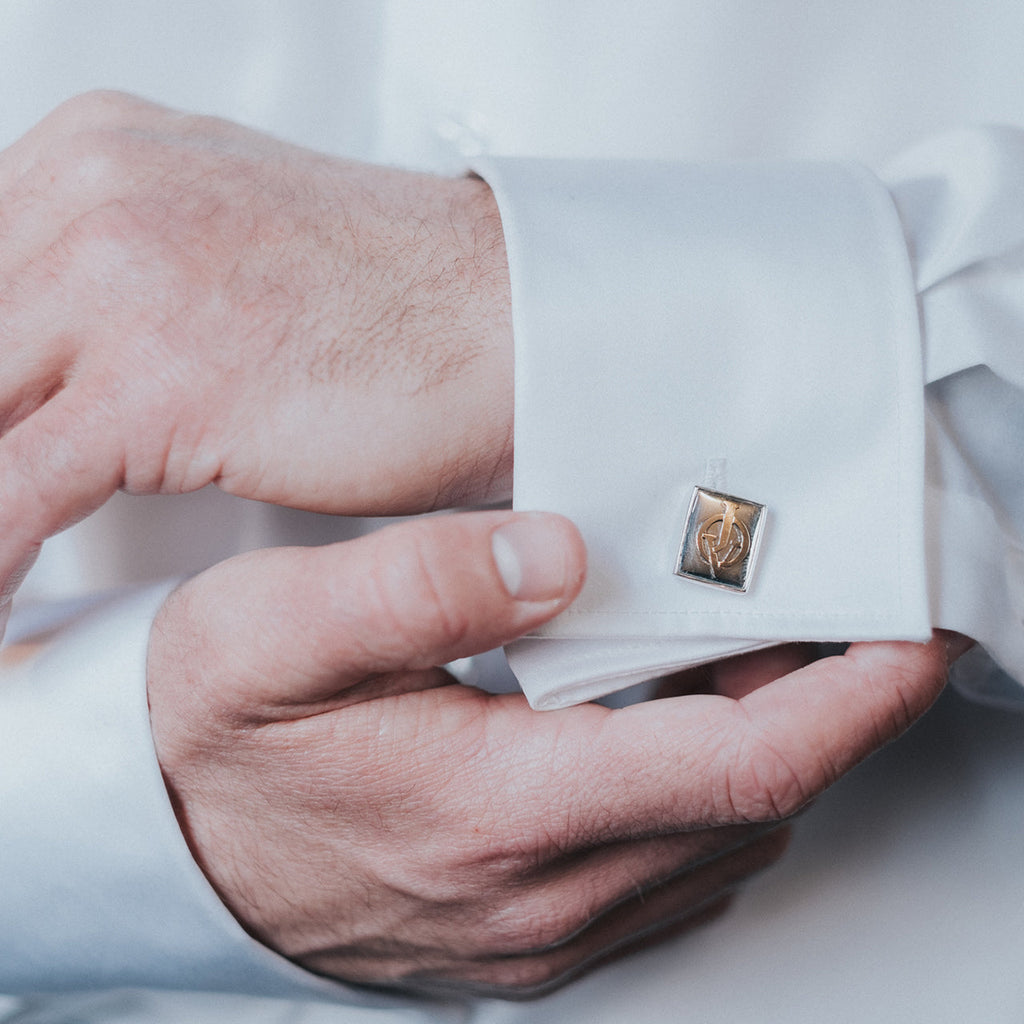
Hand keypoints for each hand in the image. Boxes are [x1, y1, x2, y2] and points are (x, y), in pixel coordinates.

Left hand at [0, 90, 511, 602]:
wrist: (519, 319)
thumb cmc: (407, 302)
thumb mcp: (230, 252)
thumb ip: (130, 281)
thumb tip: (66, 359)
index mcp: (101, 157)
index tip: (10, 442)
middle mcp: (97, 197)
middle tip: (11, 521)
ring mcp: (124, 280)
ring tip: (0, 580)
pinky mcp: (164, 381)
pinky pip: (14, 493)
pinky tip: (7, 607)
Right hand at [147, 510, 958, 997]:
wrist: (163, 835)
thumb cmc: (215, 732)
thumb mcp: (278, 631)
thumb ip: (422, 586)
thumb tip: (558, 555)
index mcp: (499, 811)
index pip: (744, 765)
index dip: (853, 699)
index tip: (909, 637)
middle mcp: (539, 894)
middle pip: (752, 803)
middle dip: (819, 709)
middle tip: (818, 613)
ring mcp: (537, 930)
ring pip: (718, 842)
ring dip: (759, 750)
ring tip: (741, 657)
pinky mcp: (524, 935)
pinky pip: (665, 872)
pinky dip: (703, 796)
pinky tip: (667, 730)